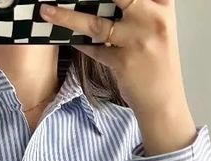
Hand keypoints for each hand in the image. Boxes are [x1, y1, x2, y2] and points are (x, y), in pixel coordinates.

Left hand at [39, 0, 196, 154]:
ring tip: (46, 10)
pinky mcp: (124, 62)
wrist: (163, 101)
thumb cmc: (157, 63)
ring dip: (66, 16)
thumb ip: (140, 8)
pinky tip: (67, 37)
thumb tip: (107, 1)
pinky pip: (94, 49)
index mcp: (163, 6)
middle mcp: (153, 19)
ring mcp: (138, 41)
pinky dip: (80, 45)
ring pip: (96, 24)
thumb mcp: (156, 28)